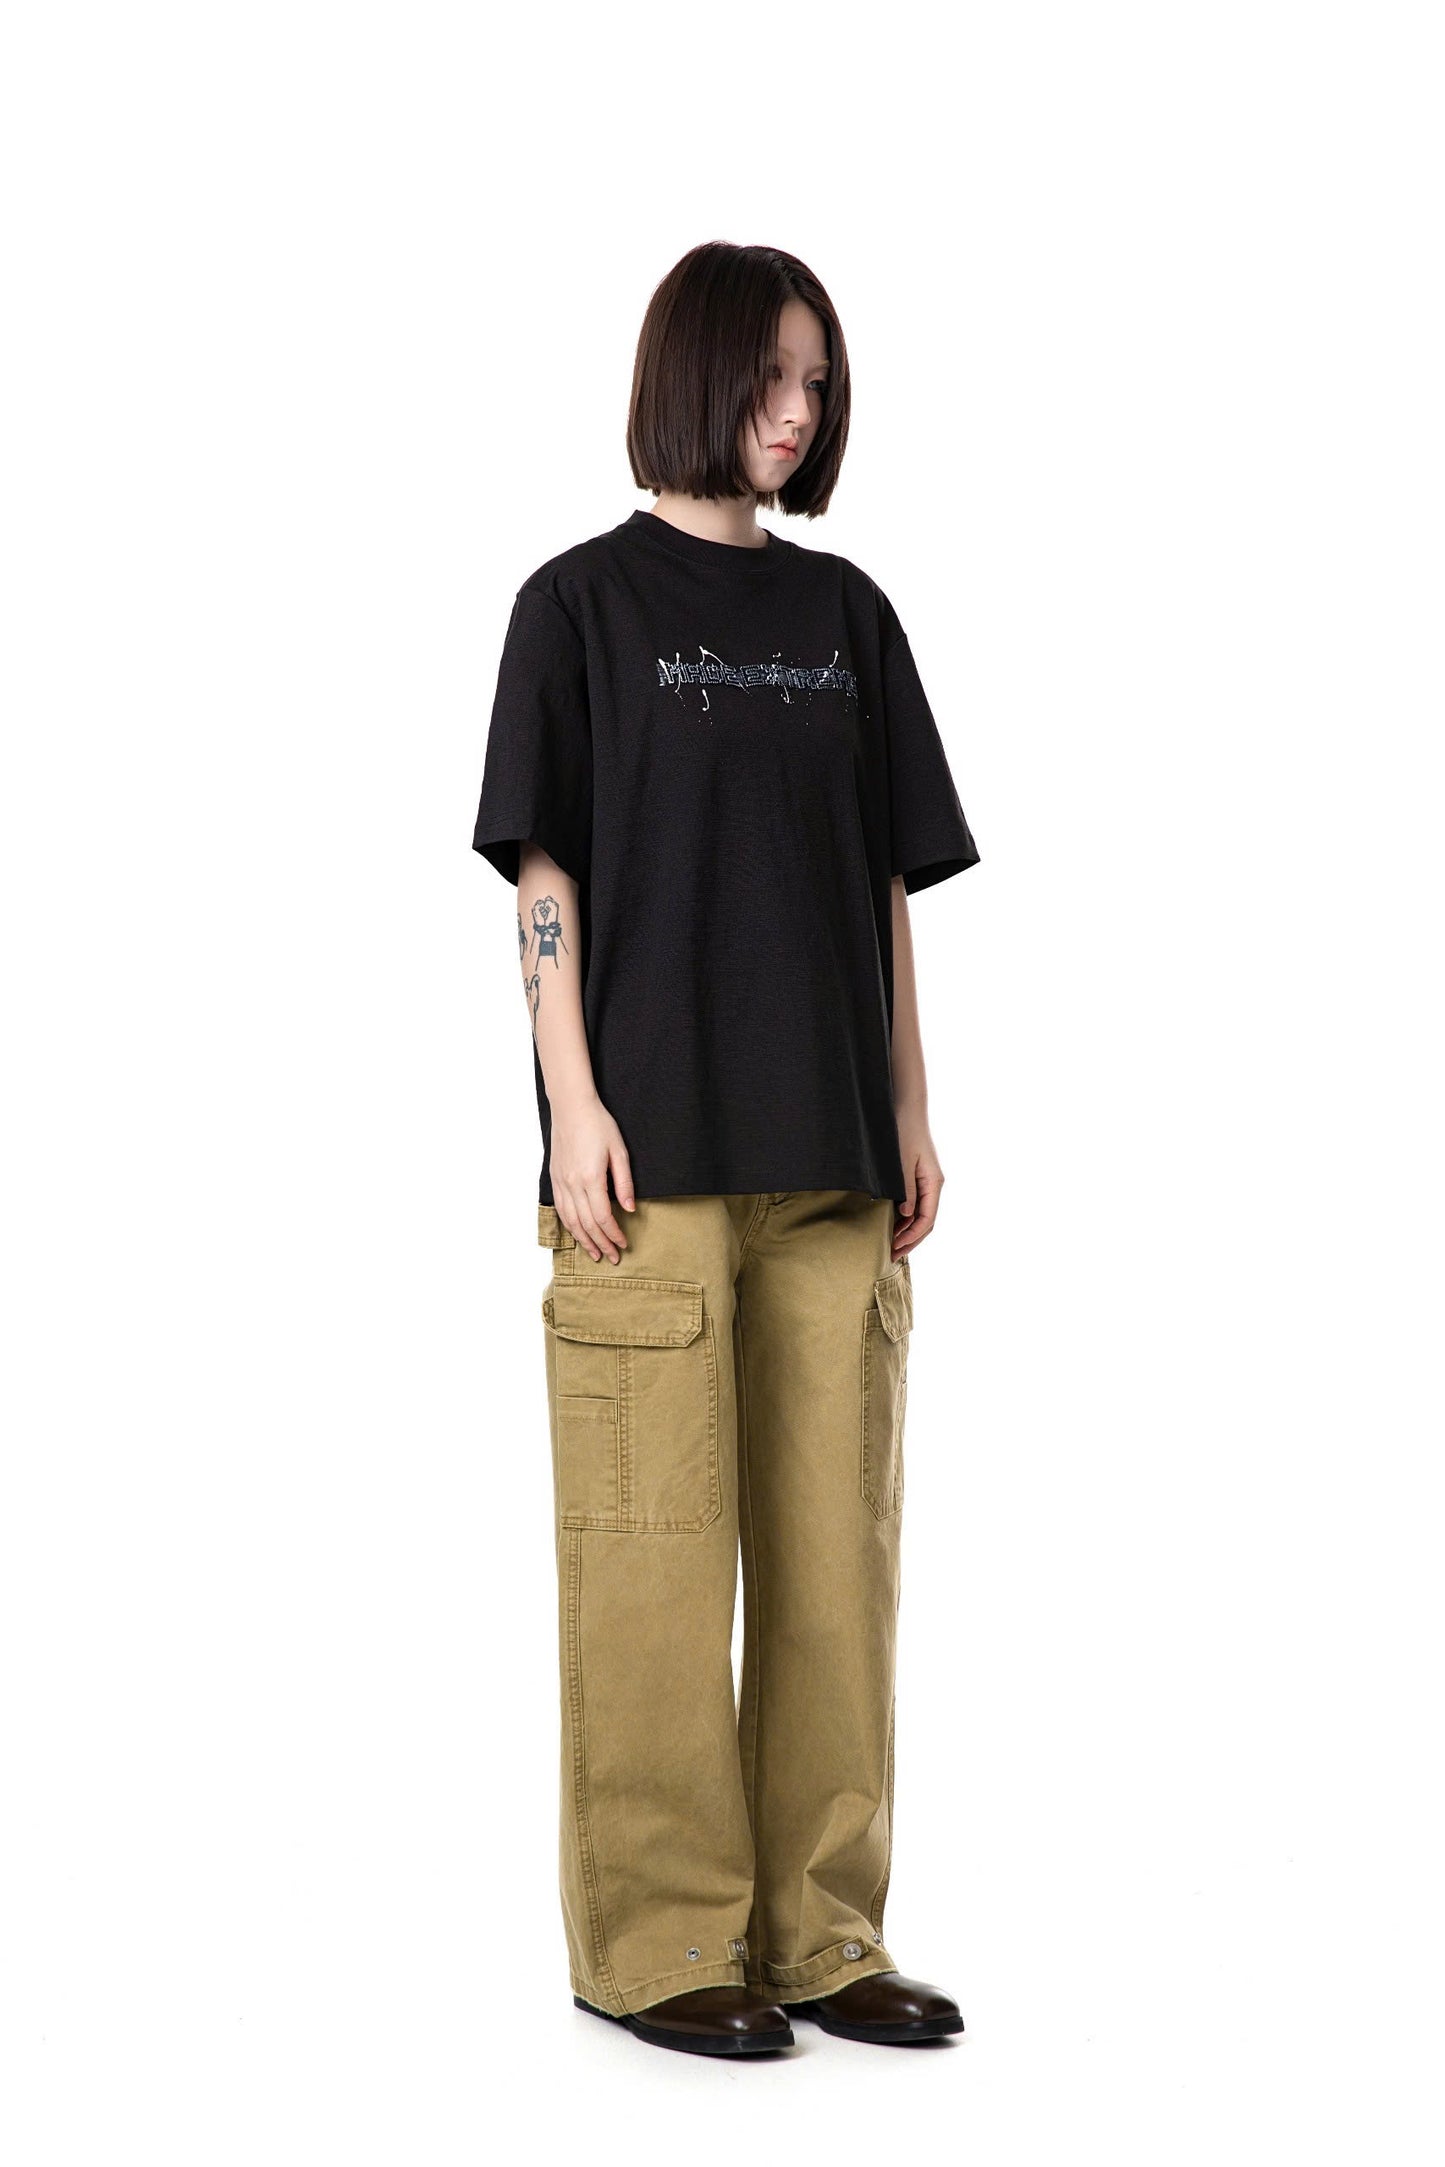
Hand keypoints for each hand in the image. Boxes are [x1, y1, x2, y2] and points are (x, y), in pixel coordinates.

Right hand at [548, 1093, 635, 1261]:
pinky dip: (569, 1225)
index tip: (624, 1244)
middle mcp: (572, 1184)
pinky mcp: (555, 1178)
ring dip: (583, 1240)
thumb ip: (625, 1183)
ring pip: (571, 1220)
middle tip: (613, 1258)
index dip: (614, 1234)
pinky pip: (560, 1209)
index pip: (603, 1217)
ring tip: (595, 1253)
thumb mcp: (619, 1151)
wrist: (571, 1107)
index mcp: (591, 1178)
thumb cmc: (598, 1125)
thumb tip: (629, 1209)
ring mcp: (561, 1182)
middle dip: (601, 1243)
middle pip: (587, 1224)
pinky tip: (577, 1233)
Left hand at [892, 1107, 943, 1257]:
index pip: (927, 1219)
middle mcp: (933, 1185)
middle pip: (926, 1222)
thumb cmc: (903, 1132)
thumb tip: (905, 1215)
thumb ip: (904, 1189)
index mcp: (934, 1183)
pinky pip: (914, 1204)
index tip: (896, 1249)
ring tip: (889, 1244)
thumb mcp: (901, 1162)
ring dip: (906, 1231)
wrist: (905, 1108)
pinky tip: (891, 1225)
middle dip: (910, 1240)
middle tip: (890, 1255)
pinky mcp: (917, 1177)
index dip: (912, 1237)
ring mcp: (926, 1182)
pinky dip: (904, 1218)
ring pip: (920, 1215)